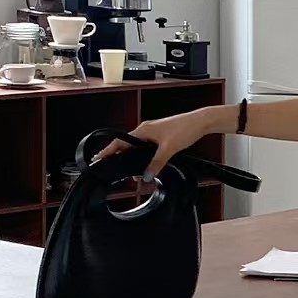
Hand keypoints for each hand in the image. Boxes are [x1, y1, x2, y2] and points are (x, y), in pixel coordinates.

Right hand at [93, 108, 208, 175]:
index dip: (107, 150)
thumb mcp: (169, 149)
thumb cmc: (185, 128)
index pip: (119, 142)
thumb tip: (146, 175)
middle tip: (112, 169)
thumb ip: (157, 163)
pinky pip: (145, 148)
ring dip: (132, 159)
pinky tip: (146, 165)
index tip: (97, 158)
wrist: (200, 122)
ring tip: (131, 173)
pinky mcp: (160, 137)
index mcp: (143, 130)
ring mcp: (152, 133)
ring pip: (137, 148)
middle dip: (119, 158)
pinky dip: (142, 157)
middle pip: (126, 146)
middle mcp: (145, 130)